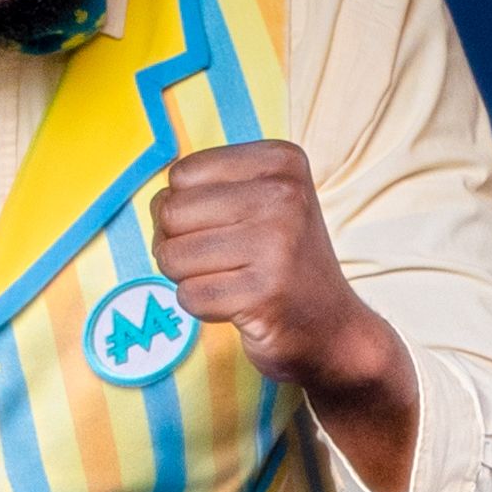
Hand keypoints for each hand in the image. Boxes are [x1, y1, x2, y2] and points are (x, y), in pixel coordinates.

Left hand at [156, 135, 388, 388]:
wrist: (334, 329)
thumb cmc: (282, 263)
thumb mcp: (262, 203)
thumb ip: (210, 189)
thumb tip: (156, 204)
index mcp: (280, 162)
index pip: (182, 175)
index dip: (184, 209)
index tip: (222, 229)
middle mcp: (284, 195)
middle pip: (171, 213)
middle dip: (179, 245)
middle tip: (221, 262)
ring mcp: (276, 244)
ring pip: (172, 256)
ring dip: (189, 279)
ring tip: (230, 282)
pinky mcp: (264, 293)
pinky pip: (188, 296)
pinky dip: (203, 308)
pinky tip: (238, 305)